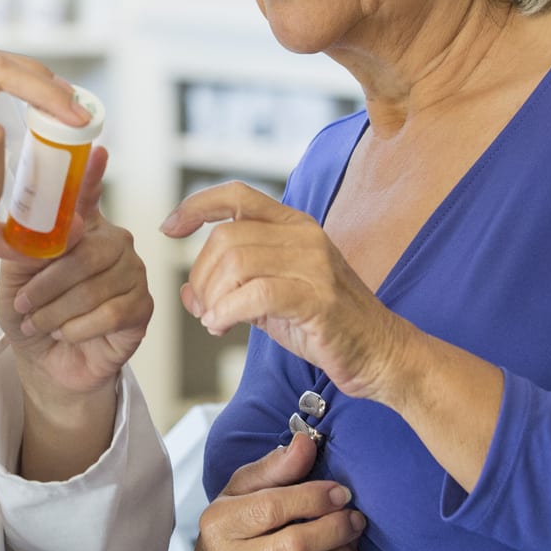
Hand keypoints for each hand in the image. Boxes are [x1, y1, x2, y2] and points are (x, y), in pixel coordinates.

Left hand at [0, 148, 153, 397]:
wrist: (44, 363)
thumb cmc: (30, 313)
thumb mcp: (14, 278)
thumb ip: (27, 248)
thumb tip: (47, 228)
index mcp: (82, 228)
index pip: (87, 195)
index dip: (92, 173)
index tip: (97, 149)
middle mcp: (113, 242)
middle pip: (90, 250)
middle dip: (49, 281)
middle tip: (22, 303)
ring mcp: (133, 273)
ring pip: (96, 286)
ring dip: (56, 310)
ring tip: (37, 322)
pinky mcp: (142, 308)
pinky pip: (110, 314)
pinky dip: (78, 328)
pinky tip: (65, 333)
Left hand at [163, 181, 413, 402]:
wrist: (381, 353)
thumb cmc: (325, 325)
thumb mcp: (271, 298)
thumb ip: (232, 287)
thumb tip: (186, 292)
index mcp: (293, 225)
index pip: (237, 196)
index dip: (196, 206)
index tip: (169, 228)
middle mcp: (304, 236)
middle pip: (226, 238)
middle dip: (201, 276)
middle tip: (202, 308)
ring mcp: (314, 265)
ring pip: (236, 262)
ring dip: (212, 296)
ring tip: (214, 320)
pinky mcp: (318, 298)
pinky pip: (256, 294)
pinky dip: (227, 310)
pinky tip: (224, 326)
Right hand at [196, 432, 364, 550]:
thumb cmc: (236, 529)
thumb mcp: (242, 491)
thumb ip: (275, 467)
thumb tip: (306, 443)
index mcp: (219, 526)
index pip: (271, 508)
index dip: (313, 497)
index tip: (340, 491)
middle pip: (296, 546)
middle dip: (336, 527)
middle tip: (354, 516)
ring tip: (351, 538)